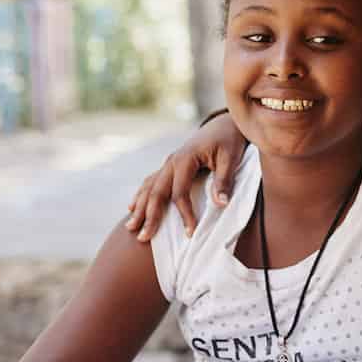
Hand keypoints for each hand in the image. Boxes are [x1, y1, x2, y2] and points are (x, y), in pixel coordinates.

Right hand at [125, 112, 247, 239]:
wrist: (224, 124)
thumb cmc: (229, 141)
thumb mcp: (231, 158)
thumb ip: (224, 180)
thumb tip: (220, 204)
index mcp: (185, 159)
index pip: (179, 193)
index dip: (184, 214)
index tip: (190, 233)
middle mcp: (172, 161)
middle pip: (156, 192)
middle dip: (149, 216)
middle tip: (143, 238)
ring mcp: (168, 163)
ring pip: (149, 187)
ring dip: (140, 208)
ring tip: (131, 227)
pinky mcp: (170, 165)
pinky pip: (151, 181)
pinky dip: (141, 195)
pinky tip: (133, 207)